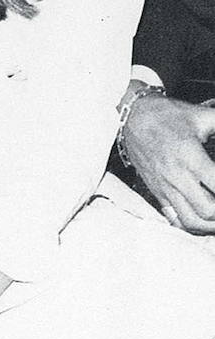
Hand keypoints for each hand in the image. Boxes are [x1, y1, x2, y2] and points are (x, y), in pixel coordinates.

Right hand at [123, 91, 214, 232]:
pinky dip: (192, 223)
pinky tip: (202, 216)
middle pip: (208, 210)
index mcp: (190, 157)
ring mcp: (164, 186)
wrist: (131, 116)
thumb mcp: (202, 116)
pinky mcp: (156, 190)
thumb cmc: (166, 115)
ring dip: (210, 223)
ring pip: (191, 221)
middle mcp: (176, 175)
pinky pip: (174, 218)